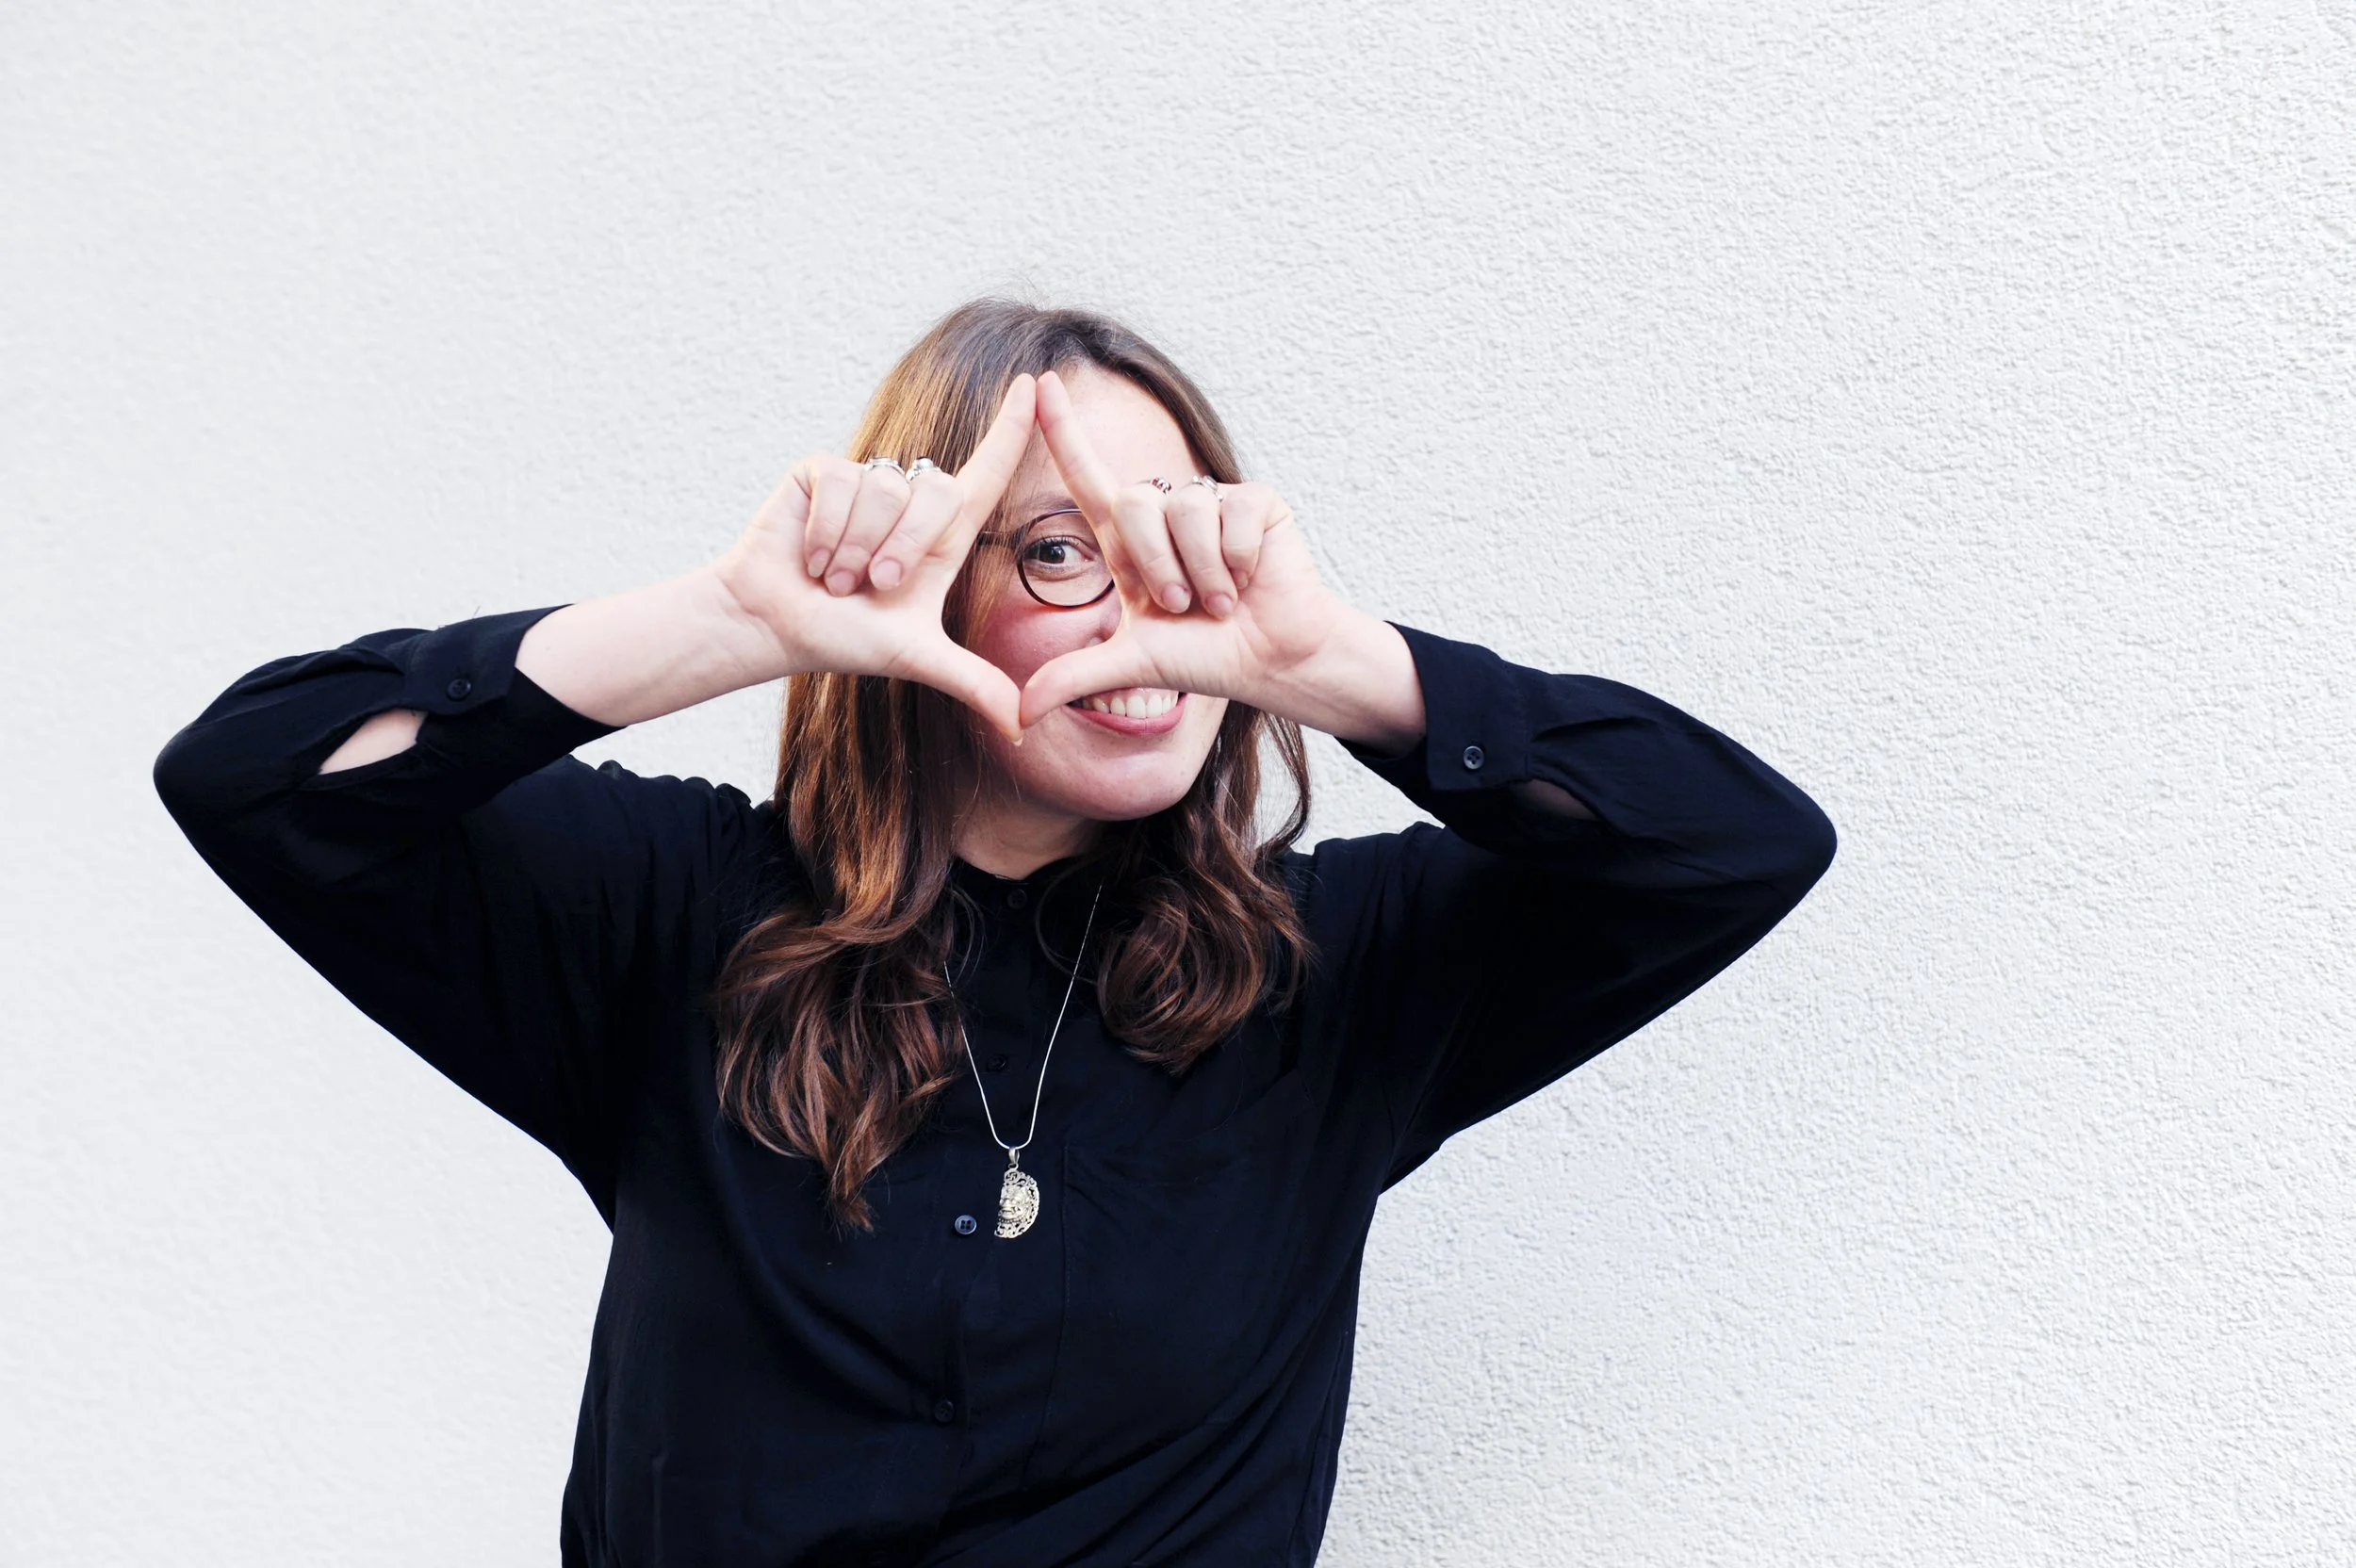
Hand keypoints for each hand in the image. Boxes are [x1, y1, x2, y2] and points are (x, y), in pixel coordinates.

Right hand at [713, 376, 1036, 740]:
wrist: (775, 625)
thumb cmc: (844, 637)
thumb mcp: (916, 658)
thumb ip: (973, 681)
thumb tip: (1022, 726)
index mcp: (942, 535)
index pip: (988, 474)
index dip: (1013, 429)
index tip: (1037, 382)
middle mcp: (910, 499)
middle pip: (938, 495)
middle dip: (903, 553)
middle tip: (870, 586)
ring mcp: (866, 480)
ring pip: (888, 494)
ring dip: (858, 549)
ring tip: (836, 574)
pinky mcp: (824, 469)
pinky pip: (845, 486)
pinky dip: (828, 532)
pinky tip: (812, 554)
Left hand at [1016, 369, 1353, 727]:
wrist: (1273, 661)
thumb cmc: (1207, 657)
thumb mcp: (1132, 664)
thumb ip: (1072, 678)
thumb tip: (1015, 716)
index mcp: (1130, 541)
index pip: (1087, 476)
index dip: (1063, 431)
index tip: (1037, 384)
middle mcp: (1167, 512)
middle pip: (1134, 501)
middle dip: (1158, 566)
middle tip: (1185, 606)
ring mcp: (1213, 502)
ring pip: (1184, 510)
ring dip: (1201, 570)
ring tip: (1222, 599)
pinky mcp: (1256, 502)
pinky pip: (1230, 514)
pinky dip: (1237, 559)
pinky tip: (1251, 579)